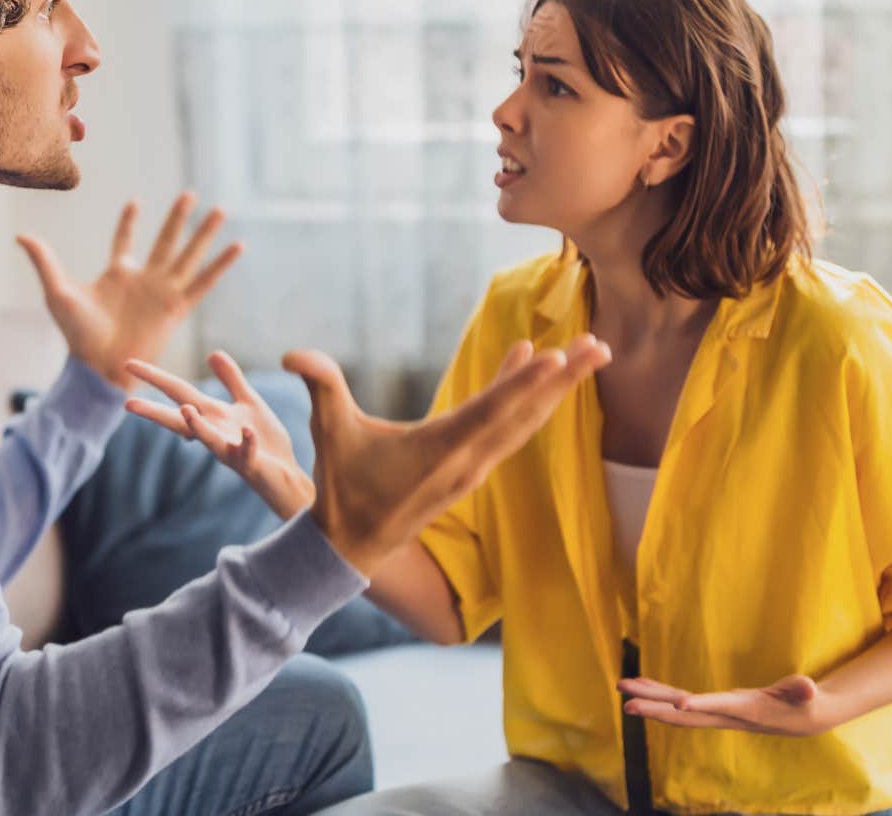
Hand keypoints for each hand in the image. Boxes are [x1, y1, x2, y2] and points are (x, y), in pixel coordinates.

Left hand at [18, 194, 241, 390]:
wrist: (99, 366)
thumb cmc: (77, 334)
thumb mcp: (57, 290)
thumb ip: (44, 260)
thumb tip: (20, 234)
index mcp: (118, 274)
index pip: (125, 240)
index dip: (129, 222)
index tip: (134, 202)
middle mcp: (144, 279)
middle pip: (165, 240)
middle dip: (177, 218)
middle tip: (190, 194)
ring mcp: (163, 291)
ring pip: (188, 254)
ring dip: (204, 233)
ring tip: (220, 210)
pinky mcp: (177, 306)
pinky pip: (203, 281)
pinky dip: (220, 264)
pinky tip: (237, 246)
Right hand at [122, 352, 312, 519]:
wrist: (286, 474)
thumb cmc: (265, 441)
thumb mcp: (247, 402)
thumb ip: (231, 379)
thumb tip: (212, 352)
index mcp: (212, 415)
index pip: (179, 393)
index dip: (155, 378)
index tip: (129, 364)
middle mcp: (215, 432)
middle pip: (180, 419)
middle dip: (155, 412)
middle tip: (128, 404)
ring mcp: (230, 450)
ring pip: (209, 439)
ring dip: (197, 426)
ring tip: (185, 409)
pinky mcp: (251, 463)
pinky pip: (246, 453)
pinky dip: (246, 442)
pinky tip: (248, 431)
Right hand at [288, 334, 610, 577]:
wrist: (353, 545)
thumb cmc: (342, 487)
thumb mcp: (329, 432)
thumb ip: (320, 386)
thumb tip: (291, 352)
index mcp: (441, 451)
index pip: (491, 412)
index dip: (522, 383)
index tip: (556, 357)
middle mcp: (468, 460)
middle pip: (526, 415)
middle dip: (564, 380)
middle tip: (600, 346)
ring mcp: (475, 467)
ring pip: (526, 422)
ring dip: (557, 389)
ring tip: (587, 353)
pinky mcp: (472, 468)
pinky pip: (511, 427)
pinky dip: (527, 396)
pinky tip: (530, 364)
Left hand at [617, 674, 838, 736]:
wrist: (801, 719)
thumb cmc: (803, 703)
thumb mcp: (806, 695)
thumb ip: (803, 690)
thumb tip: (809, 689)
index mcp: (747, 710)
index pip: (719, 708)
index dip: (701, 706)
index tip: (678, 705)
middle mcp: (725, 715)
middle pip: (686, 715)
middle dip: (657, 710)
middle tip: (628, 704)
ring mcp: (716, 712)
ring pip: (677, 709)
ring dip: (650, 699)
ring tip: (622, 686)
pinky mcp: (713, 706)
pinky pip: (680, 701)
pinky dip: (660, 693)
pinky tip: (642, 684)